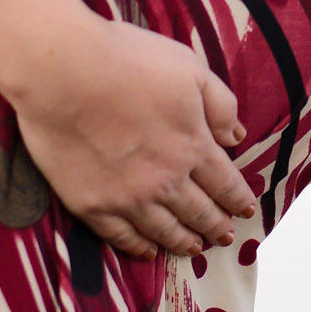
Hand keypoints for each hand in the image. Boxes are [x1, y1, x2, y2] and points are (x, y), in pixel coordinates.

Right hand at [9, 13, 257, 258]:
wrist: (63, 72)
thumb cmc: (127, 60)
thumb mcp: (189, 68)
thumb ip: (220, 104)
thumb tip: (236, 136)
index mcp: (193, 145)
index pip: (225, 183)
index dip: (238, 199)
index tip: (247, 211)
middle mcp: (166, 180)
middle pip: (199, 212)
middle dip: (216, 226)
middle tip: (224, 237)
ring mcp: (127, 197)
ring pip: (165, 231)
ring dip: (183, 242)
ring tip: (193, 249)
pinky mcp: (91, 205)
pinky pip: (122, 237)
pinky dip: (139, 248)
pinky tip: (147, 251)